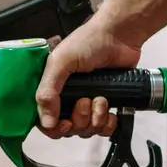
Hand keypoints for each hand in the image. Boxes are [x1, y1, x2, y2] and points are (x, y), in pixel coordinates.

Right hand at [35, 17, 141, 138]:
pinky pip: (105, 129)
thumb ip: (48, 91)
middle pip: (69, 129)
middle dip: (79, 119)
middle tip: (85, 100)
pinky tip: (111, 111)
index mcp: (52, 89)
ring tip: (101, 98)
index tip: (66, 123)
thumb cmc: (88, 42)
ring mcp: (88, 103)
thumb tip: (46, 123)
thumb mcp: (60, 62)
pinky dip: (109, 124)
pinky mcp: (107, 106)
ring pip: (87, 130)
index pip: (46, 121)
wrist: (120, 36)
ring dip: (96, 119)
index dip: (55, 128)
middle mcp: (67, 99)